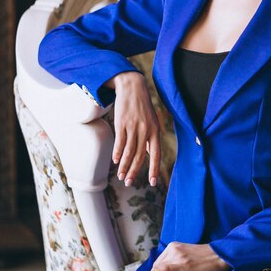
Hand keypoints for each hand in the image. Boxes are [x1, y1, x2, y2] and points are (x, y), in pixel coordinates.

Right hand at [104, 71, 160, 186]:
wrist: (133, 88)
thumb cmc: (142, 107)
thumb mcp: (151, 121)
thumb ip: (150, 138)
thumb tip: (149, 153)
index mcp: (155, 131)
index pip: (156, 154)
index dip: (153, 169)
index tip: (152, 182)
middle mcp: (146, 130)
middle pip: (140, 156)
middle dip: (134, 171)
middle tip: (128, 182)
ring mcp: (134, 127)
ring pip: (129, 151)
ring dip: (124, 165)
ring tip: (121, 176)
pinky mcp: (122, 123)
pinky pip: (120, 141)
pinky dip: (117, 153)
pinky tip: (115, 161)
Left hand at [139, 242, 230, 270]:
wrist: (220, 255)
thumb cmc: (206, 258)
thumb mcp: (188, 255)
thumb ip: (177, 259)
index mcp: (174, 245)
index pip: (159, 262)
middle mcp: (173, 248)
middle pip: (157, 265)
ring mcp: (177, 255)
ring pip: (159, 268)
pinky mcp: (183, 263)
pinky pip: (164, 269)